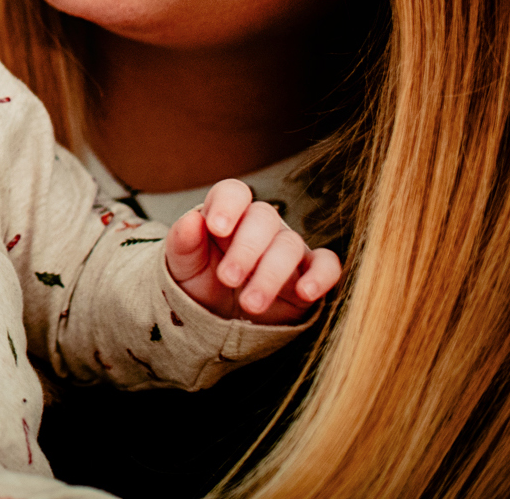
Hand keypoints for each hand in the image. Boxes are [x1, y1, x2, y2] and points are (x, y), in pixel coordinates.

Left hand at [165, 179, 340, 324]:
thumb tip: (191, 220)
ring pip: (289, 245)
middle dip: (246, 249)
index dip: (227, 206)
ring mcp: (287, 247)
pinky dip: (321, 276)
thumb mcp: (182, 264)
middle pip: (264, 218)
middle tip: (227, 279)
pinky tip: (305, 292)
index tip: (216, 228)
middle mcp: (260, 225)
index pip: (233, 192)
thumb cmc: (199, 280)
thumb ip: (183, 241)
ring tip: (250, 304)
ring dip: (271, 275)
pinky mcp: (309, 273)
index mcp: (226, 213)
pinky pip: (327, 265)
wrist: (216, 317)